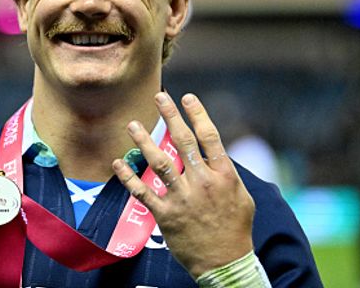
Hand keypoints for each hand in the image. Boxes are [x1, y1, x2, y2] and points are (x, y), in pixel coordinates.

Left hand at [112, 92, 254, 278]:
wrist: (225, 262)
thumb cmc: (235, 228)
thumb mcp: (241, 196)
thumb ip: (225, 173)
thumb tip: (215, 152)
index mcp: (223, 176)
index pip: (209, 137)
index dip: (197, 114)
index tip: (186, 97)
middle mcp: (203, 183)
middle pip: (183, 142)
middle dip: (171, 116)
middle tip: (159, 97)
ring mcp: (183, 198)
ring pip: (160, 163)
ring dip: (144, 141)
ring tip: (133, 124)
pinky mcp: (166, 215)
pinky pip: (142, 192)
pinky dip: (128, 177)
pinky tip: (118, 163)